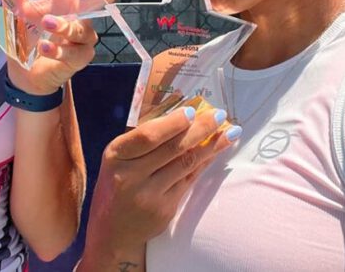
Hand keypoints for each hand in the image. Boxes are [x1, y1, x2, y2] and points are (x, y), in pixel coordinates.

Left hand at [2, 0, 116, 94]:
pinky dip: (58, 49)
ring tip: (47, 22)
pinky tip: (44, 46)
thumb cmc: (27, 33)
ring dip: (66, 25)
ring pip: (84, 28)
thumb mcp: (15, 6)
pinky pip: (74, 52)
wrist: (24, 70)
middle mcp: (81, 13)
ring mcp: (83, 36)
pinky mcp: (79, 57)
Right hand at [82, 107, 237, 257]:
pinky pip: (189, 180)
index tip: (191, 111)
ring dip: (211, 146)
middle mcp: (130, 176)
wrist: (114, 232)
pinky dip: (204, 163)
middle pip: (172, 149)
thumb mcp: (117, 160)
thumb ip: (141, 140)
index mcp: (115, 156)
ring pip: (186, 164)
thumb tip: (181, 116)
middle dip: (200, 129)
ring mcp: (149, 195)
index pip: (147, 136)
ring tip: (230, 132)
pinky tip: (216, 152)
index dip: (172, 123)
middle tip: (219, 115)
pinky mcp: (165, 209)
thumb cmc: (117, 185)